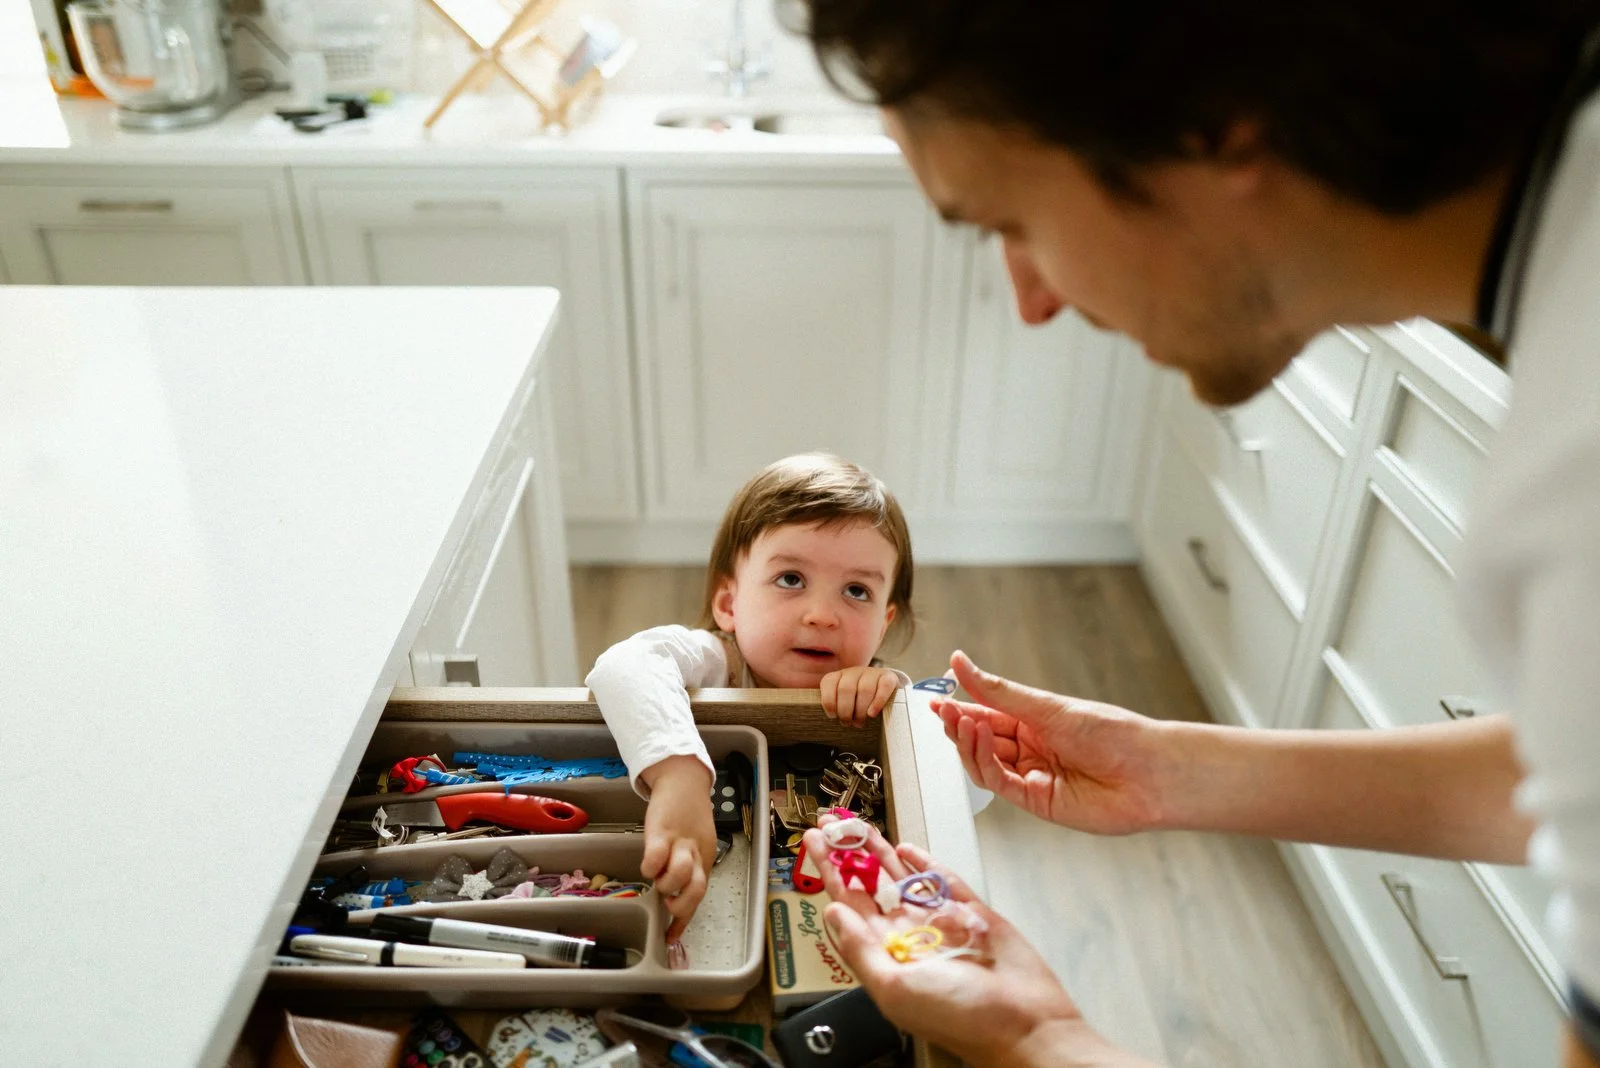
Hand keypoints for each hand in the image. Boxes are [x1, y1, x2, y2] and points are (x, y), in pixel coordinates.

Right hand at [639, 755, 716, 941]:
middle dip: (680, 906)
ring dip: (666, 885)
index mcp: (705, 859)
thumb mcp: (694, 844)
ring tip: (658, 878)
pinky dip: (650, 866)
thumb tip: (672, 894)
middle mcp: (696, 854)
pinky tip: (648, 863)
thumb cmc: (687, 815)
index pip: (699, 895)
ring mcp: (680, 842)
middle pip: (696, 890)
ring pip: (680, 875)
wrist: (683, 780)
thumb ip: (687, 867)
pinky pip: (656, 857)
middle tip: (667, 904)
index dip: (685, 920)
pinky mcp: (662, 830)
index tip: (672, 938)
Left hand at [802, 822, 1145, 1067]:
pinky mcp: (971, 911)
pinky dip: (925, 863)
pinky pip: (942, 880)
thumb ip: (860, 949)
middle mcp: (909, 936)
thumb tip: (833, 914)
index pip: (849, 904)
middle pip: (870, 885)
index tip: (815, 845)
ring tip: (857, 826)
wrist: (1024, 1022)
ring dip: (879, 851)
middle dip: (848, 854)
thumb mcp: (895, 988)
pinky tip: (908, 848)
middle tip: (829, 824)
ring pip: (901, 877)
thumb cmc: (962, 1018)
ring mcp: (939, 921)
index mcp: (887, 955)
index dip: (830, 873)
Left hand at [821, 665, 899, 725]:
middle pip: (846, 689)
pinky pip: (884, 686)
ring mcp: (872, 673)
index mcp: (839, 676)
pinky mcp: (889, 677)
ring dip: (860, 711)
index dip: (829, 702)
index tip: (833, 716)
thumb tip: (831, 716)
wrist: (882, 693)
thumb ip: (834, 706)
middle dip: (845, 711)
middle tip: (849, 723)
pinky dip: (878, 702)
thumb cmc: (857, 703)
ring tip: (860, 722)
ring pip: (865, 689)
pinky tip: (872, 714)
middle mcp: (854, 671)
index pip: (829, 683)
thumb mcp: (842, 702)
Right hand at [935, 650, 1171, 834]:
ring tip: (961, 721)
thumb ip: (999, 692)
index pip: (988, 714)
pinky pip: (999, 783)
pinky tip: (979, 741)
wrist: (1148, 773)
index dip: (962, 707)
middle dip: (961, 725)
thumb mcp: (1047, 706)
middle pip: (982, 740)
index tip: (938, 697)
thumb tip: (961, 664)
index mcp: (1036, 723)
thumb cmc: (1112, 733)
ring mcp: (1033, 776)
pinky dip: (984, 763)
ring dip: (969, 742)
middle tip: (945, 710)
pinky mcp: (1036, 801)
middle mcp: (1032, 749)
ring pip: (985, 762)